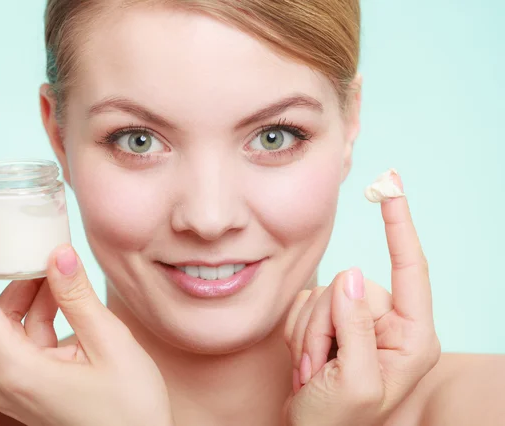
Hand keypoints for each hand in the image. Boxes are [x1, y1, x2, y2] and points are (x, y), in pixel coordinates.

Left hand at [0, 215, 173, 425]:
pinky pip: (15, 341)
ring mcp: (14, 387)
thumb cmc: (131, 408)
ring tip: (47, 264)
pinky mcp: (28, 387)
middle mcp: (3, 381)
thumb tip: (57, 252)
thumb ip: (78, 297)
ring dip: (12, 292)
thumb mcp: (111, 344)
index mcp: (16, 370)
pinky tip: (58, 294)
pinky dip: (31, 313)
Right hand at [283, 174, 440, 425]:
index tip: (391, 187)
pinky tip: (307, 362)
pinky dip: (300, 331)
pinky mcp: (332, 321)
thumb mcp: (353, 383)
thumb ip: (357, 327)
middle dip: (325, 323)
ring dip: (310, 332)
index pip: (410, 271)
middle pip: (351, 285)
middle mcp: (389, 326)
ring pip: (325, 294)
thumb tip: (352, 274)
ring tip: (314, 369)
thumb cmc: (335, 423)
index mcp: (412, 340)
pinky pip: (308, 303)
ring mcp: (359, 322)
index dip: (400, 227)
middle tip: (318, 365)